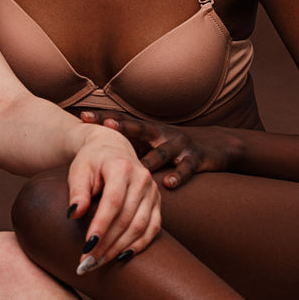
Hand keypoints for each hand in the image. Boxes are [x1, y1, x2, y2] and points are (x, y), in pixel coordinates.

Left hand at [65, 124, 160, 273]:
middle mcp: (142, 179)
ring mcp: (152, 191)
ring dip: (120, 248)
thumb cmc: (91, 160)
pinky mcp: (157, 202)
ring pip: (140, 227)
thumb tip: (73, 214)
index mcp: (121, 167)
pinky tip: (122, 256)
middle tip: (88, 262)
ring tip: (99, 262)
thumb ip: (77, 191)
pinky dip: (139, 245)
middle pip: (126, 218)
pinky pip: (153, 228)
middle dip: (107, 243)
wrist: (112, 148)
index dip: (101, 226)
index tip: (87, 246)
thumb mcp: (79, 170)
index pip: (113, 202)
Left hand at [80, 110, 239, 189]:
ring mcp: (179, 145)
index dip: (102, 118)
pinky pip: (185, 168)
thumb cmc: (171, 150)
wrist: (216, 145)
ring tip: (136, 166)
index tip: (82, 115)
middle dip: (121, 126)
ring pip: (161, 152)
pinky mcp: (196, 159)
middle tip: (106, 125)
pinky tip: (166, 184)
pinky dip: (177, 175)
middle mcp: (161, 134)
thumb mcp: (151, 147)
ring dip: (149, 159)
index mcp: (146, 131)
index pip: (121, 121)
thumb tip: (95, 167)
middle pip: (138, 128)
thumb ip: (127, 154)